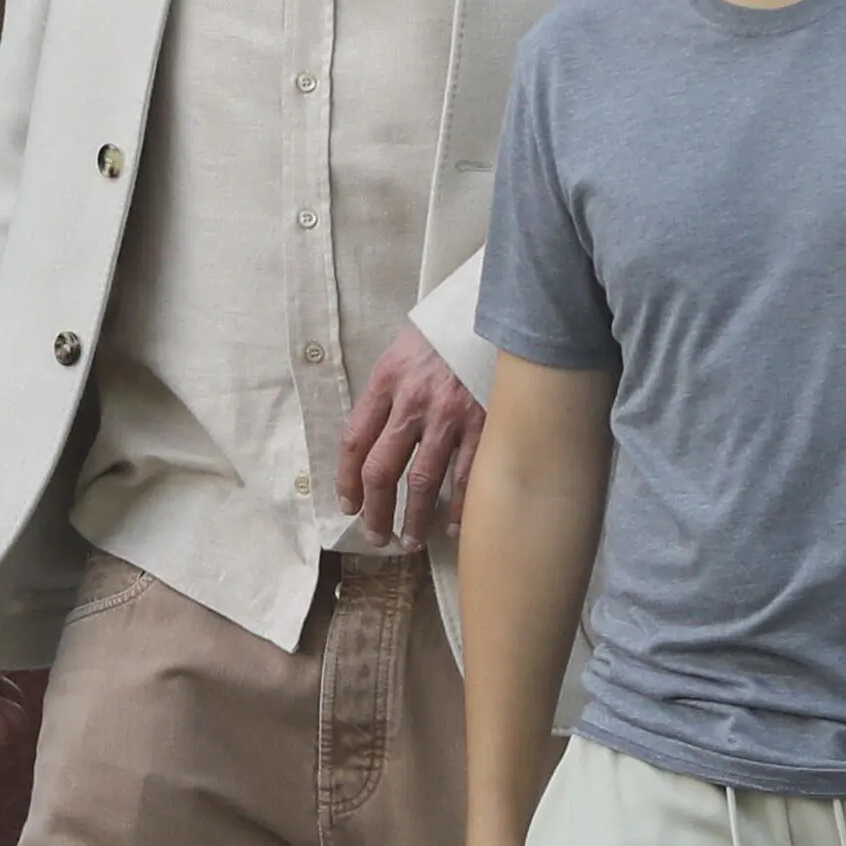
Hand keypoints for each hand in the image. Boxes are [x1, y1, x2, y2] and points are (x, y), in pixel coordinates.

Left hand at [338, 326, 484, 552]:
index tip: (349, 505)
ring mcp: (450, 414)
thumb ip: (390, 393)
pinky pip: (466, 475)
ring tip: (410, 540)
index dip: (346, 480)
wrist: (498, 304)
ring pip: (421, 481)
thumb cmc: (449, 330)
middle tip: (376, 536)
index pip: (354, 440)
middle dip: (375, 511)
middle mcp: (413, 400)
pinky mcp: (485, 421)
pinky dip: (458, 506)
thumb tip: (377, 438)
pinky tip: (453, 526)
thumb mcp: (406, 350)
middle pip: (381, 469)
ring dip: (413, 518)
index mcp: (387, 380)